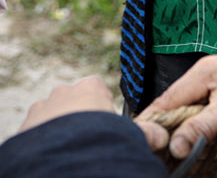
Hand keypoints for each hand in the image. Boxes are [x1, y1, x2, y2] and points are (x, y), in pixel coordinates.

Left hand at [17, 76, 168, 149]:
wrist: (64, 156)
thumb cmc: (99, 139)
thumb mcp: (127, 133)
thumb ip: (145, 132)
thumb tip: (162, 137)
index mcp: (91, 86)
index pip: (98, 92)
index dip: (102, 111)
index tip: (104, 130)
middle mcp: (65, 90)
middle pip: (74, 102)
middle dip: (78, 119)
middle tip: (87, 142)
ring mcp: (43, 106)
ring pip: (53, 117)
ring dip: (59, 131)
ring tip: (69, 151)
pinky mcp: (26, 124)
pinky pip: (37, 132)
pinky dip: (44, 141)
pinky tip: (55, 155)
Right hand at [137, 51, 216, 157]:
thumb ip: (201, 127)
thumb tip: (173, 146)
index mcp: (201, 73)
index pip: (166, 101)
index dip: (152, 123)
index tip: (142, 144)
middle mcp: (206, 76)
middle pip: (177, 106)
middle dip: (169, 130)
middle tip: (161, 156)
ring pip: (193, 111)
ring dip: (187, 131)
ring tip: (177, 153)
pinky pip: (208, 112)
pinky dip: (202, 127)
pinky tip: (201, 142)